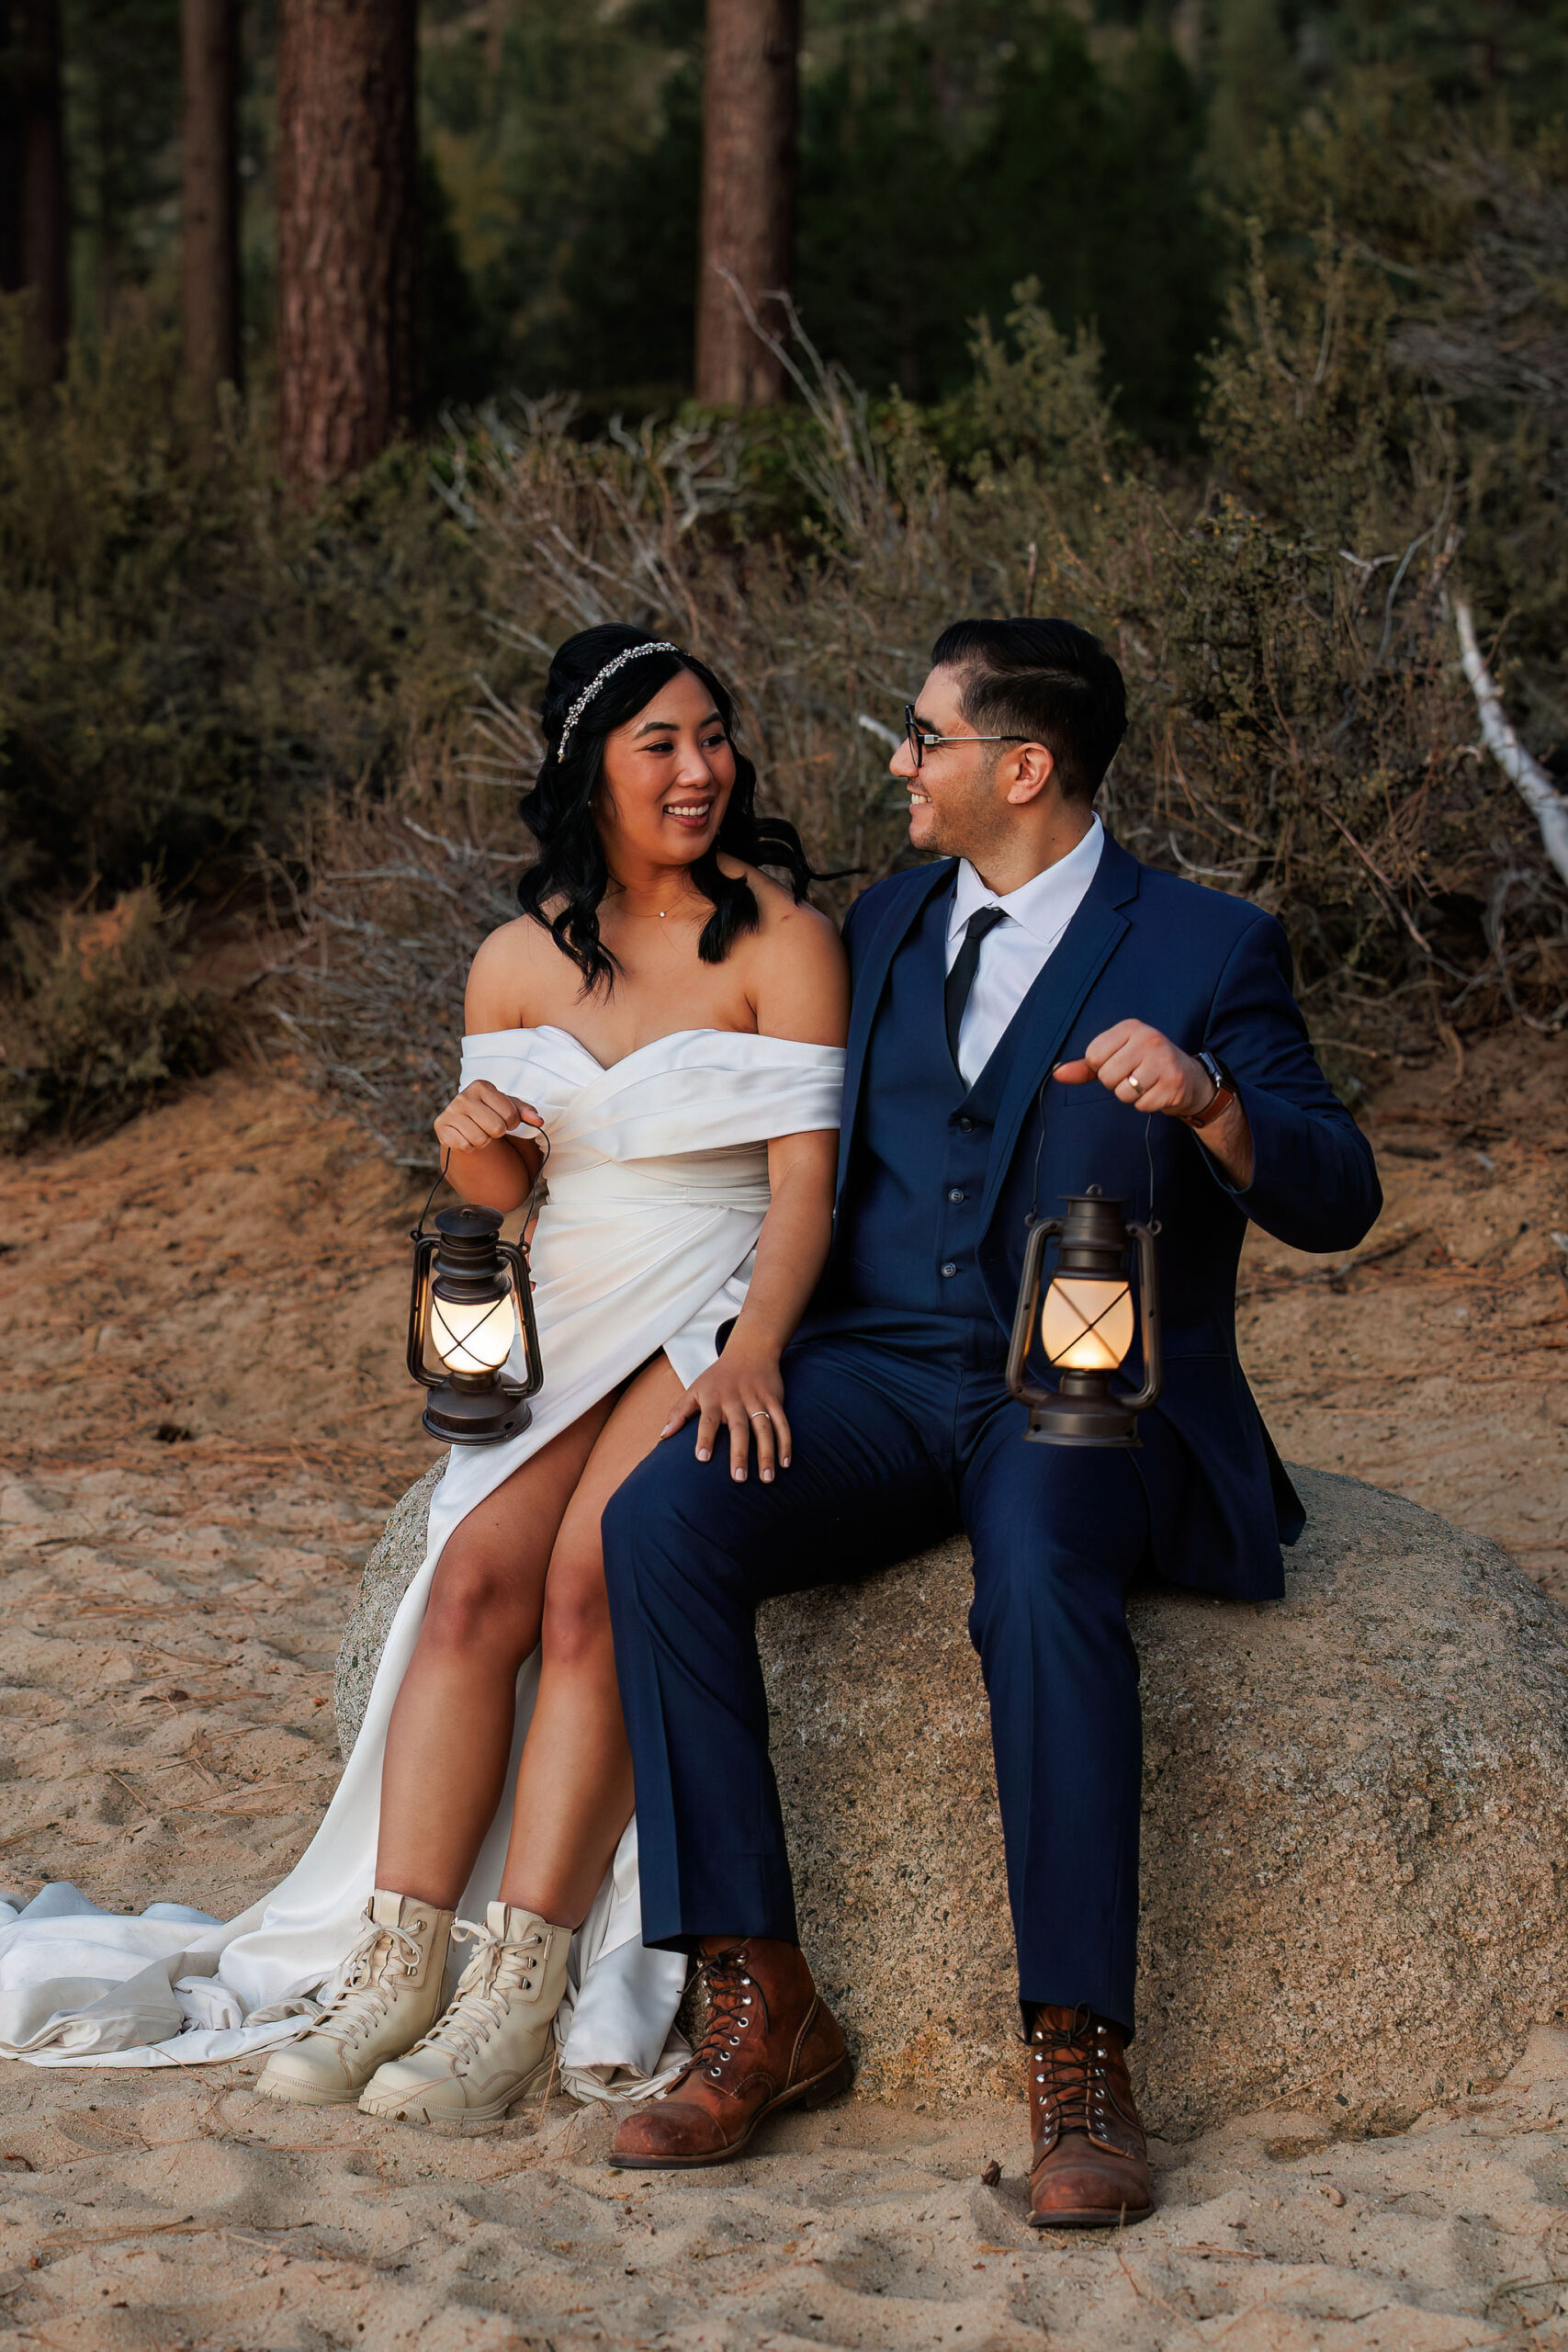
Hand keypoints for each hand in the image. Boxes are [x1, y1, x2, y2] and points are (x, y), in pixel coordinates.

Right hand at [433, 1081, 540, 1156]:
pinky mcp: (441, 1128)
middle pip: (496, 1129)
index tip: (506, 1120)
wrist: (465, 1121)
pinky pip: (465, 1146)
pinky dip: (470, 1147)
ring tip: (479, 1131)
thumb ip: (526, 1112)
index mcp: (481, 1086)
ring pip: (480, 1140)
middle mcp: (463, 1096)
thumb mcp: (509, 1107)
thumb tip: (538, 1121)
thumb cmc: (492, 1111)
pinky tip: (467, 1137)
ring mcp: (449, 1112)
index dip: (512, 1123)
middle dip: (497, 1132)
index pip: (510, 1114)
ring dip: (484, 1141)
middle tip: (490, 1127)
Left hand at [661, 1333, 790, 1483]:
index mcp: (714, 1398)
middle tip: (738, 1478)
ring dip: (766, 1453)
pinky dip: (785, 1442)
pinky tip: (785, 1463)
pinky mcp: (775, 1400)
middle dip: (740, 1453)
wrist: (750, 1350)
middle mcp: (736, 1399)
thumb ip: (679, 1412)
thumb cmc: (717, 1377)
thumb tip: (663, 1436)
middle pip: (739, 1427)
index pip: (708, 1420)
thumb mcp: (695, 1389)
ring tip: (766, 1479)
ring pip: (764, 1428)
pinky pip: (782, 1423)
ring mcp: (757, 1399)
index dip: (704, 1438)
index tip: (702, 1459)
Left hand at [1053, 1021, 1215, 1118]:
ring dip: (1131, 1096)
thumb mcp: (1117, 1057)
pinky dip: (1147, 1104)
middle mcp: (1148, 1039)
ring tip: (1147, 1084)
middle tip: (1136, 1076)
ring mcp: (1163, 1061)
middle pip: (1107, 1076)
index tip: (1121, 1063)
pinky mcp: (1173, 1083)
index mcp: (1131, 1027)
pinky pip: (1141, 1105)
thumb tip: (1057, 1074)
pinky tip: (1158, 1092)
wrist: (1190, 1079)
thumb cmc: (1147, 1066)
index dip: (1102, 1067)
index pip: (1093, 1056)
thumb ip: (1086, 1067)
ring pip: (1122, 1092)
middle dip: (1117, 1083)